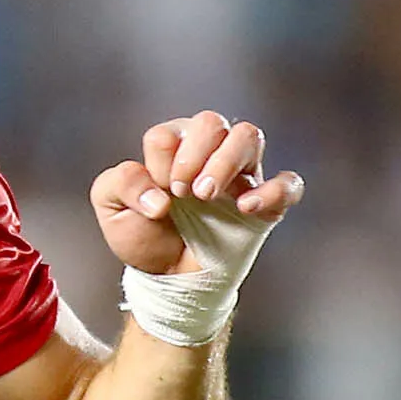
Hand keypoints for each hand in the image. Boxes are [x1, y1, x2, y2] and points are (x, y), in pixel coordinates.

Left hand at [92, 112, 304, 275]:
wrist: (167, 279)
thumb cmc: (143, 235)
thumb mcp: (111, 208)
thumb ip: (121, 183)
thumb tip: (158, 196)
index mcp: (173, 147)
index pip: (170, 132)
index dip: (162, 161)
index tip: (160, 193)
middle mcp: (209, 154)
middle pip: (212, 121)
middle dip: (195, 153)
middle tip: (183, 192)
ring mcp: (240, 178)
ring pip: (249, 136)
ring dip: (226, 161)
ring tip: (206, 196)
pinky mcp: (265, 206)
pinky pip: (289, 184)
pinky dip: (272, 191)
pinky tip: (245, 207)